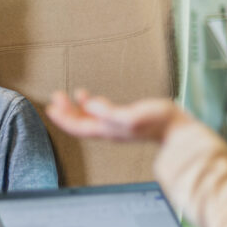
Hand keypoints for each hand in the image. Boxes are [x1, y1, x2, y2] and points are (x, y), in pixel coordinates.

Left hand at [46, 89, 191, 143]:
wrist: (176, 130)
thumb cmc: (156, 123)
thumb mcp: (130, 116)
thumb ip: (109, 112)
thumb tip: (90, 105)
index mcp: (106, 131)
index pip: (78, 127)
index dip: (63, 119)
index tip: (50, 108)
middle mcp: (107, 130)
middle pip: (79, 123)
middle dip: (65, 112)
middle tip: (55, 97)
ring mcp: (114, 126)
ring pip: (87, 119)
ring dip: (74, 109)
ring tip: (65, 96)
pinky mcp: (122, 120)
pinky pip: (98, 115)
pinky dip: (89, 106)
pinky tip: (88, 98)